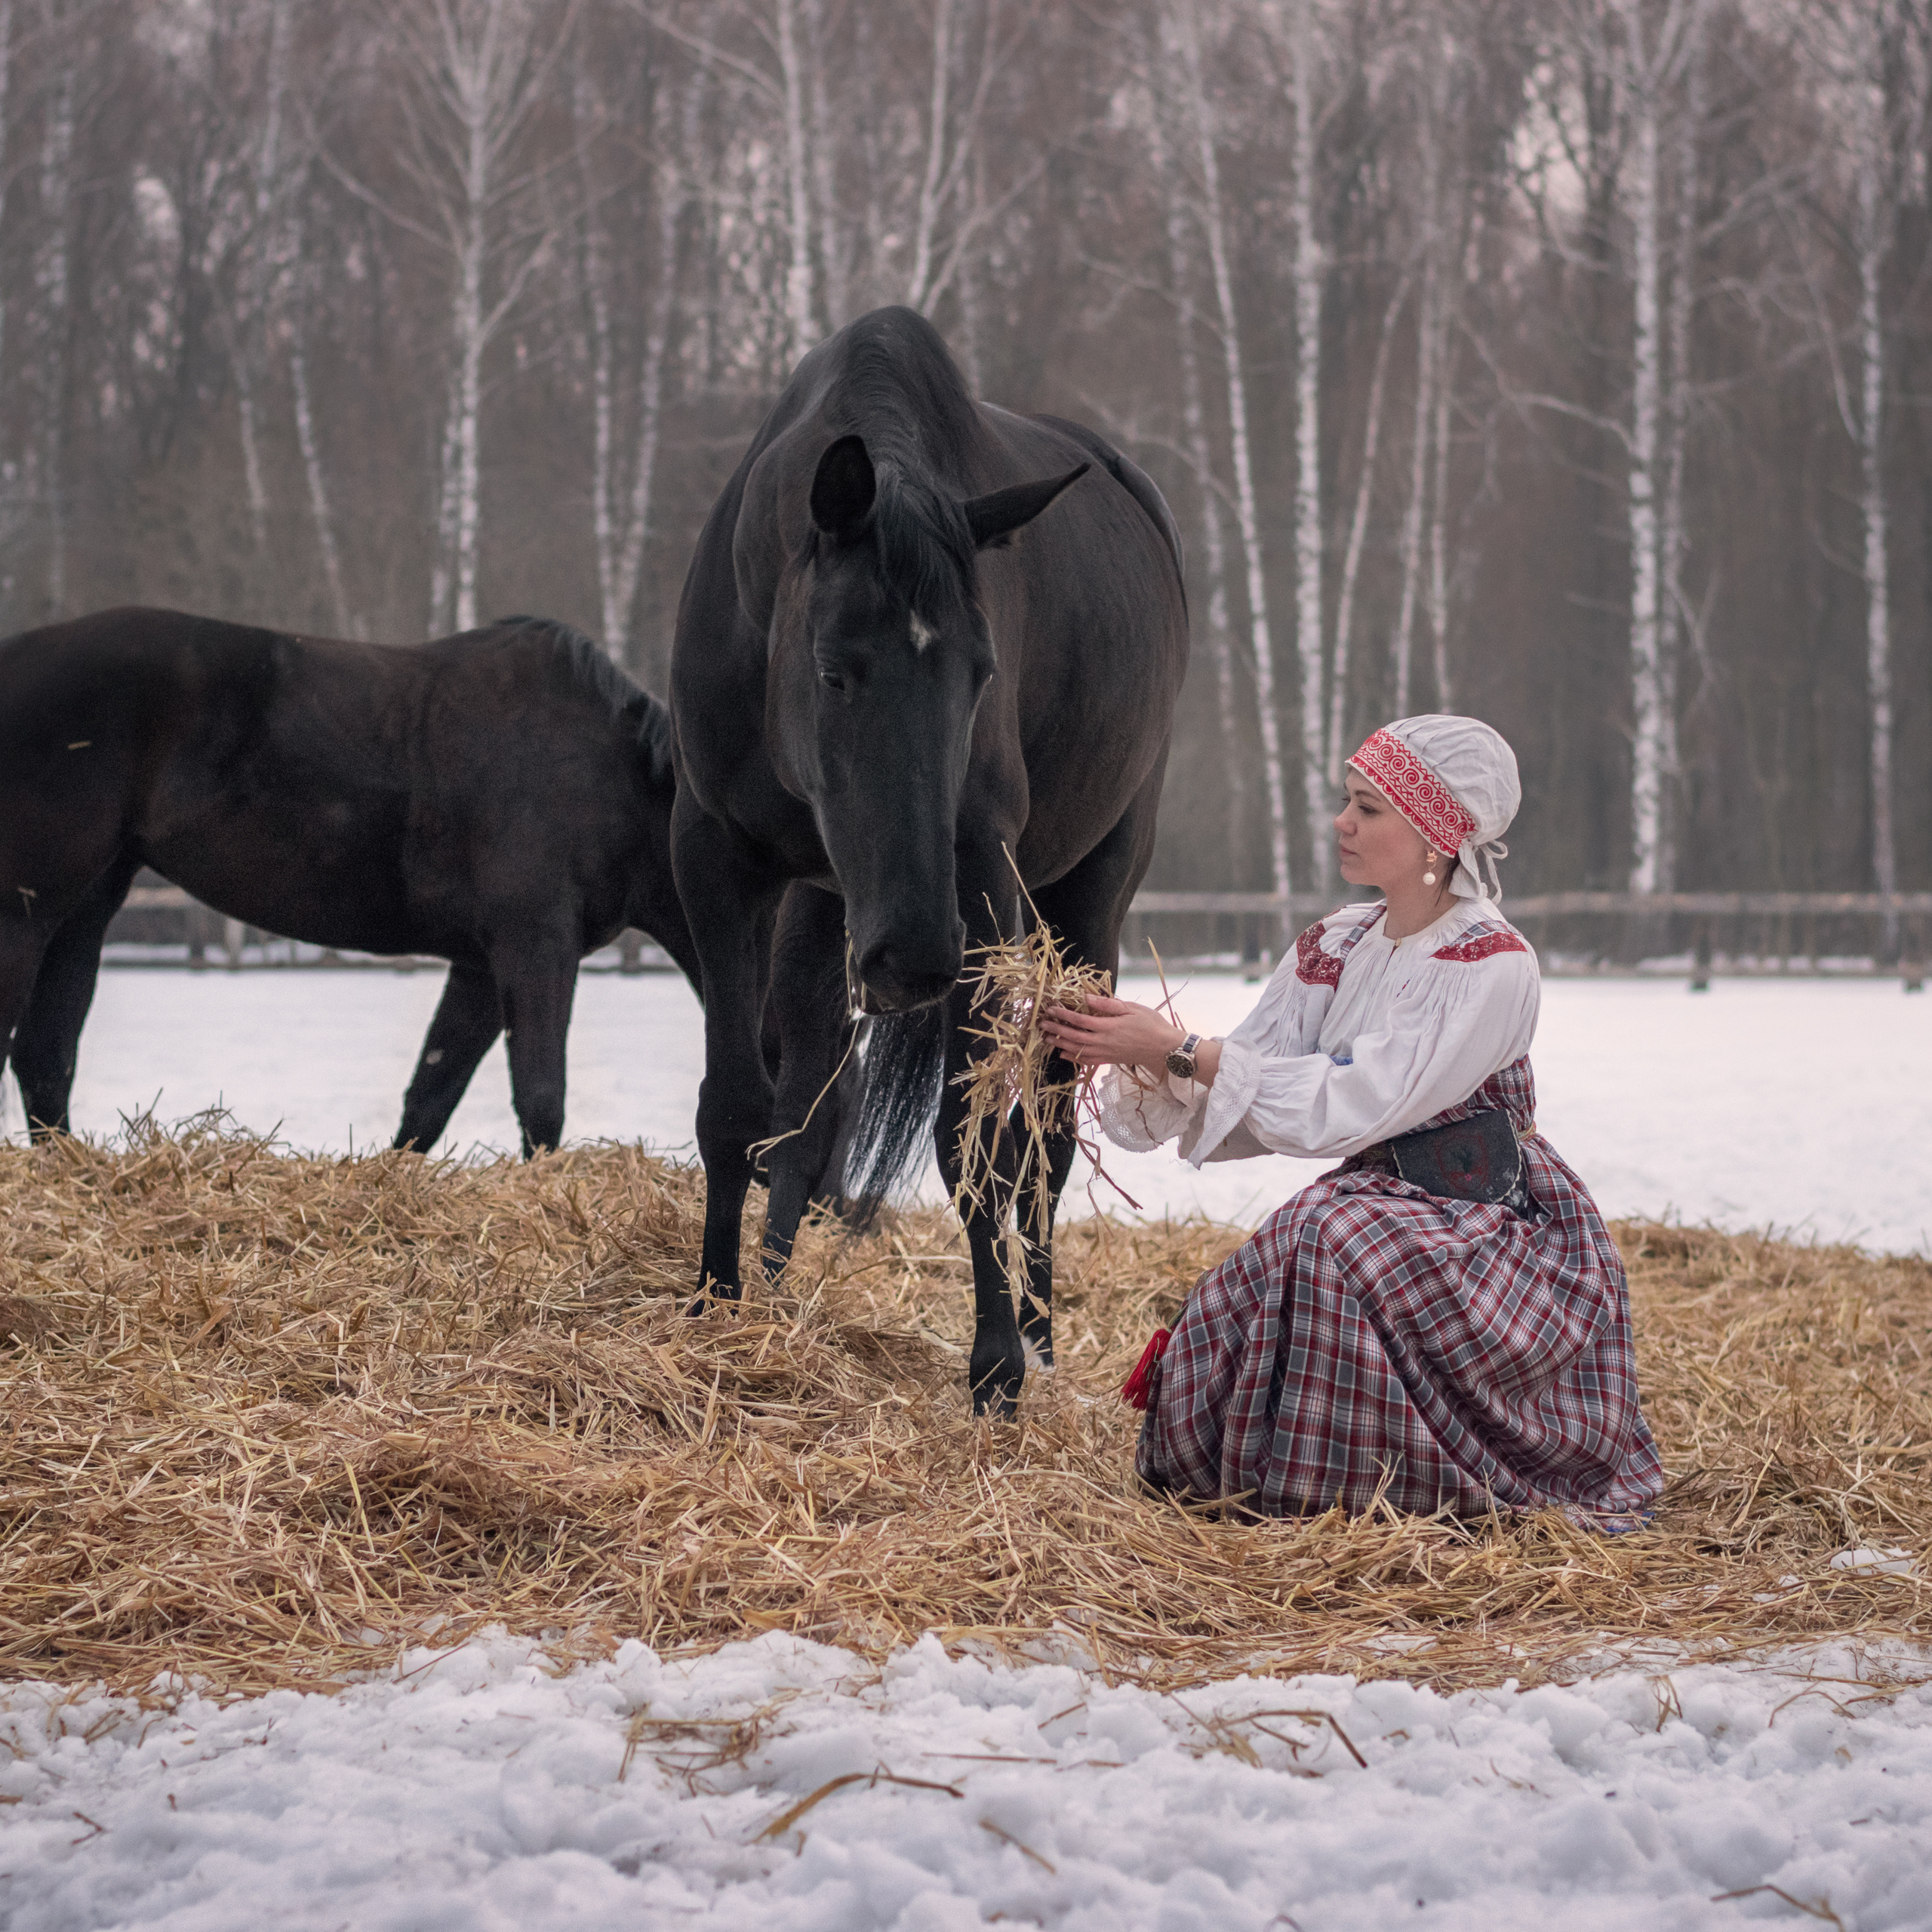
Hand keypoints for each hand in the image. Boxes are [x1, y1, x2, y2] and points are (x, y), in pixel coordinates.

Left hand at [1037, 993, 1184, 1072]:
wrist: (1164, 1049)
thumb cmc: (1151, 1024)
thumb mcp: (1132, 1008)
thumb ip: (1108, 1004)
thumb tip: (1086, 998)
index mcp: (1109, 1027)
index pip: (1080, 1020)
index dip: (1063, 1014)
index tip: (1051, 1008)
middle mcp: (1104, 1042)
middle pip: (1073, 1037)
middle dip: (1056, 1030)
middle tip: (1042, 1024)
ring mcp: (1106, 1053)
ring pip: (1077, 1051)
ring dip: (1060, 1044)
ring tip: (1047, 1039)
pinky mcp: (1109, 1060)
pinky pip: (1087, 1061)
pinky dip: (1073, 1058)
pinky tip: (1063, 1054)